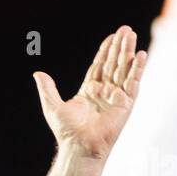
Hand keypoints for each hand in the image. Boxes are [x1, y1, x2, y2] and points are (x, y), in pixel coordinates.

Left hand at [32, 26, 146, 160]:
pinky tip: (139, 55)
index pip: (99, 65)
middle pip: (113, 63)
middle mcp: (105, 91)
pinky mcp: (126, 104)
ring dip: (127, 52)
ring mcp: (116, 97)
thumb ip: (47, 89)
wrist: (79, 146)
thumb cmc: (66, 131)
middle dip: (119, 46)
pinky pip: (133, 83)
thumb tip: (37, 73)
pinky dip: (136, 69)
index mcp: (89, 90)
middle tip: (125, 29)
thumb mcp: (52, 106)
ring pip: (123, 69)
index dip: (105, 51)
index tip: (111, 37)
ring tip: (131, 35)